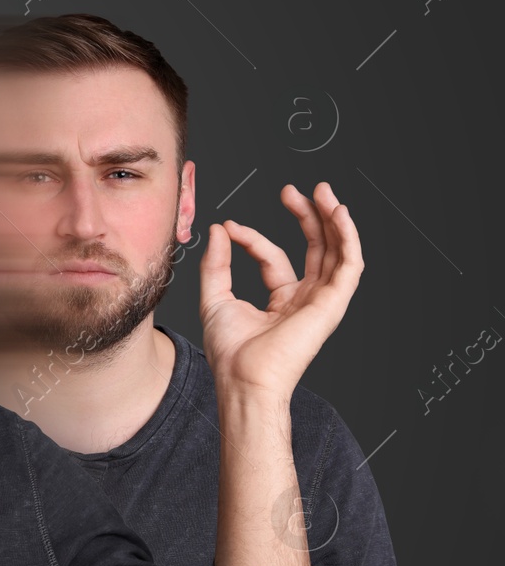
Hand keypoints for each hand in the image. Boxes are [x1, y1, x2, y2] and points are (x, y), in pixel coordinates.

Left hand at [200, 181, 363, 395]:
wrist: (242, 377)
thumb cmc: (230, 351)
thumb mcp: (215, 297)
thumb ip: (217, 263)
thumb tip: (220, 229)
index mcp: (282, 300)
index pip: (274, 258)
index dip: (253, 237)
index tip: (229, 226)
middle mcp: (306, 299)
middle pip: (316, 249)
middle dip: (309, 216)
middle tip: (294, 189)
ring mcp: (321, 301)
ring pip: (337, 252)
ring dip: (333, 220)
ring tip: (323, 191)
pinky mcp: (333, 303)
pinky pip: (350, 264)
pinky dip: (348, 237)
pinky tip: (339, 214)